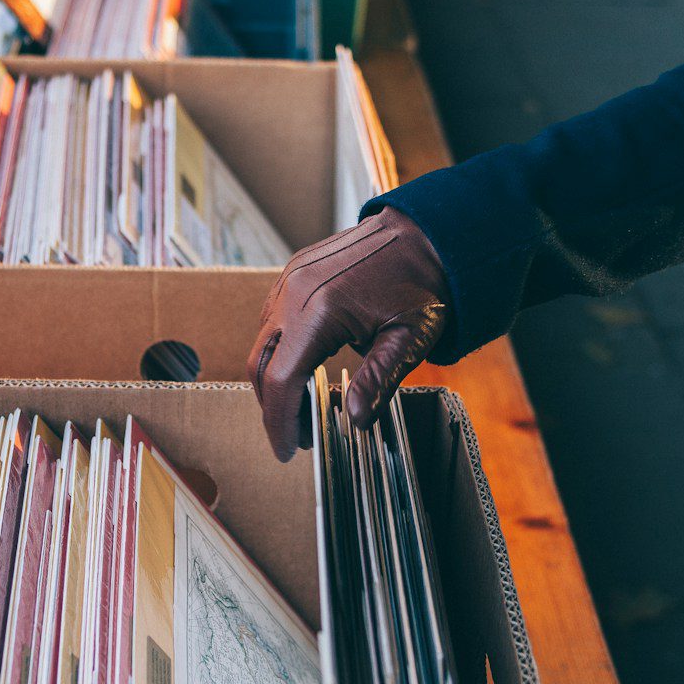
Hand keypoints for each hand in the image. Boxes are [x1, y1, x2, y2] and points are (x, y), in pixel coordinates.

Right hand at [249, 207, 451, 461]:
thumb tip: (354, 420)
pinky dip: (280, 351)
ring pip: (262, 342)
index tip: (287, 451)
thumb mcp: (409, 338)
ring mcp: (289, 279)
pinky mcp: (292, 272)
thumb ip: (378, 379)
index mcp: (320, 309)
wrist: (424, 232)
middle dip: (273, 407)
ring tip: (303, 407)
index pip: (281, 379)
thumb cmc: (422, 284)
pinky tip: (304, 368)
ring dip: (274, 379)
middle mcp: (294, 292)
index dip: (279, 421)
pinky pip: (271, 319)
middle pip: (260, 364)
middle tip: (297, 436)